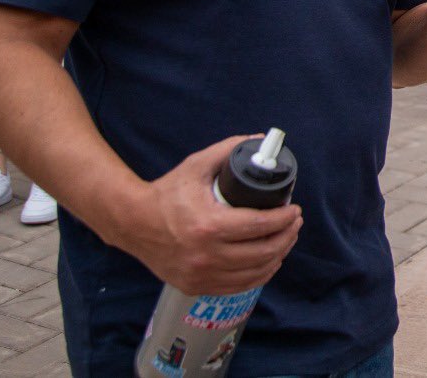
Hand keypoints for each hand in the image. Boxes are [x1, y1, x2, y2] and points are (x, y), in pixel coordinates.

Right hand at [108, 135, 302, 295]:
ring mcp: (200, 275)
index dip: (284, 219)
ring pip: (254, 273)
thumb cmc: (166, 193)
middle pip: (262, 252)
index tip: (294, 209)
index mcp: (209, 226)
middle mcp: (206, 255)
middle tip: (294, 222)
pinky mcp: (195, 286)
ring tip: (286, 239)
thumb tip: (259, 140)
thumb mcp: (197, 166)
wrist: (132, 223)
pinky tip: (268, 262)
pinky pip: (238, 286)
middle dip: (287, 236)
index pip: (259, 225)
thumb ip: (228, 150)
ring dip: (278, 256)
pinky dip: (259, 275)